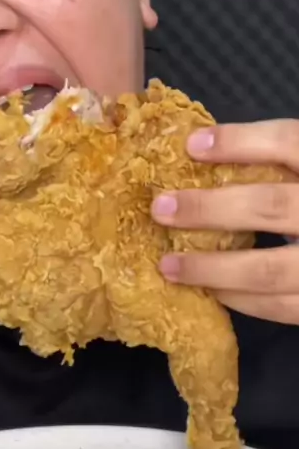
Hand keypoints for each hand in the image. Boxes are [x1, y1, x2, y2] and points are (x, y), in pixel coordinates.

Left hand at [151, 119, 298, 323]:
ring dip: (213, 269)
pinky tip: (212, 290)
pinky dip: (241, 300)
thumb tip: (202, 150)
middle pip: (271, 205)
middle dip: (210, 209)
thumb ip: (281, 159)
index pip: (290, 142)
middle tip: (161, 209)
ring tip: (169, 266)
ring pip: (269, 269)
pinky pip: (281, 306)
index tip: (191, 145)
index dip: (240, 142)